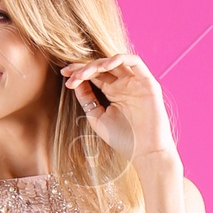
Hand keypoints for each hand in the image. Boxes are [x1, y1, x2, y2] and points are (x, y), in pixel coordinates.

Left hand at [61, 50, 176, 166]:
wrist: (145, 152)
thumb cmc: (123, 138)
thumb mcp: (97, 117)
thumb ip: (87, 99)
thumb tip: (75, 82)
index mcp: (113, 91)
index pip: (95, 75)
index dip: (79, 72)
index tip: (64, 74)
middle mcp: (125, 84)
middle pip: (102, 67)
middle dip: (84, 68)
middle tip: (70, 75)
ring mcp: (137, 82)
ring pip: (116, 62)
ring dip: (98, 64)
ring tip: (84, 73)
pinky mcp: (148, 82)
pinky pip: (135, 62)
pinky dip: (120, 59)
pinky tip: (104, 66)